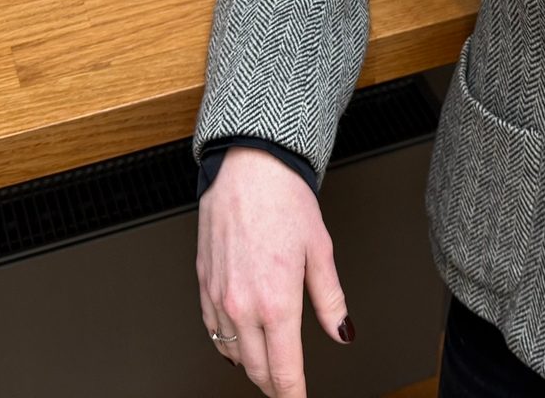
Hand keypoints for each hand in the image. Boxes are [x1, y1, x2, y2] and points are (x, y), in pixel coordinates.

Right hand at [197, 145, 354, 395]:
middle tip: (288, 386)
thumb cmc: (284, 200)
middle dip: (275, 384)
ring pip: (232, 354)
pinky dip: (227, 342)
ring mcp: (218, 296)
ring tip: (269, 362)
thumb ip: (331, 301)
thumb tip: (342, 331)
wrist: (249, 168)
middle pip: (258, 370)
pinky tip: (241, 338)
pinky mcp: (202, 283)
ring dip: (252, 364)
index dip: (294, 395)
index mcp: (276, 302)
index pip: (285, 372)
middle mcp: (243, 305)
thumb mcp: (321, 252)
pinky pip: (212, 330)